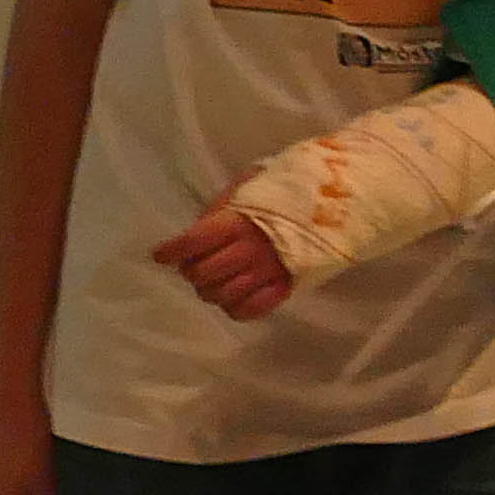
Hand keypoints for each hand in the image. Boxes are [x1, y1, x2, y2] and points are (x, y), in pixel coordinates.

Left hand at [154, 198, 297, 320]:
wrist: (333, 201)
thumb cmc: (284, 191)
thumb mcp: (249, 184)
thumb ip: (220, 207)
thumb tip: (195, 229)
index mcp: (238, 221)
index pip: (191, 242)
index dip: (171, 251)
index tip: (161, 254)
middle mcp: (249, 250)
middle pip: (201, 274)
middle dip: (189, 271)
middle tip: (192, 265)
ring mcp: (267, 272)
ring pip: (221, 295)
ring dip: (209, 290)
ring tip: (214, 281)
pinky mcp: (284, 288)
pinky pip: (249, 310)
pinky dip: (234, 307)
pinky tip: (233, 296)